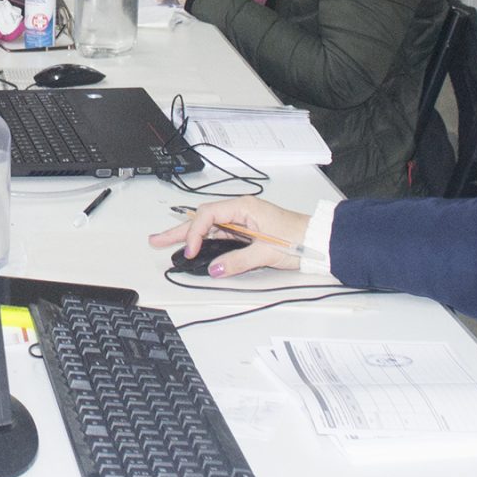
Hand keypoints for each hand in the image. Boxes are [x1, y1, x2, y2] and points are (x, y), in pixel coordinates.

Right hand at [148, 198, 310, 277]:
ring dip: (189, 237)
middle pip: (203, 220)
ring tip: (166, 243)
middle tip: (157, 239)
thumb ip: (238, 261)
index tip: (190, 251)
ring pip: (209, 229)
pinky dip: (205, 243)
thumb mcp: (267, 251)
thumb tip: (215, 269)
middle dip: (179, 230)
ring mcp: (243, 224)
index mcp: (245, 208)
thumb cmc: (300, 238)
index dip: (196, 233)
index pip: (209, 216)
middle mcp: (241, 213)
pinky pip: (220, 237)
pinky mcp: (247, 234)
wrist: (319, 241)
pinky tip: (194, 249)